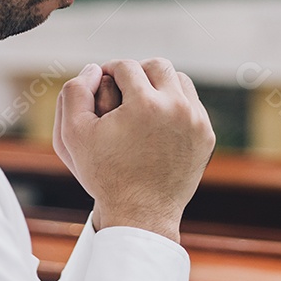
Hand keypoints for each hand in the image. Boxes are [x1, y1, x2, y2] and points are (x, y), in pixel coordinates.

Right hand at [53, 59, 214, 241]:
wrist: (141, 213)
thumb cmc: (104, 174)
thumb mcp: (73, 134)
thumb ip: (75, 92)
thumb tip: (94, 68)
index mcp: (145, 104)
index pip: (126, 67)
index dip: (109, 71)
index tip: (103, 83)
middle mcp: (177, 108)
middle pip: (157, 67)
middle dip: (138, 73)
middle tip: (123, 88)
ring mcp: (196, 121)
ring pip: (179, 81)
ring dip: (160, 85)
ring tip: (141, 100)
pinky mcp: (206, 135)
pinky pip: (192, 104)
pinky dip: (176, 105)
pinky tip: (157, 119)